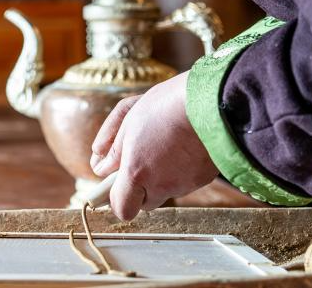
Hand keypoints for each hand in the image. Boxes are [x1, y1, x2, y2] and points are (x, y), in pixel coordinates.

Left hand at [89, 72, 218, 219]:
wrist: (211, 101)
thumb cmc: (166, 105)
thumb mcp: (130, 119)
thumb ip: (113, 149)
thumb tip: (100, 167)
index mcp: (136, 172)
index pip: (122, 209)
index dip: (117, 199)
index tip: (115, 184)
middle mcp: (160, 185)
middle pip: (144, 203)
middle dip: (140, 188)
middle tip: (142, 160)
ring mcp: (183, 184)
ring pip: (166, 191)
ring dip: (161, 177)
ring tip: (166, 144)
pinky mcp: (202, 179)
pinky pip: (185, 182)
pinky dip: (181, 170)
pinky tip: (184, 145)